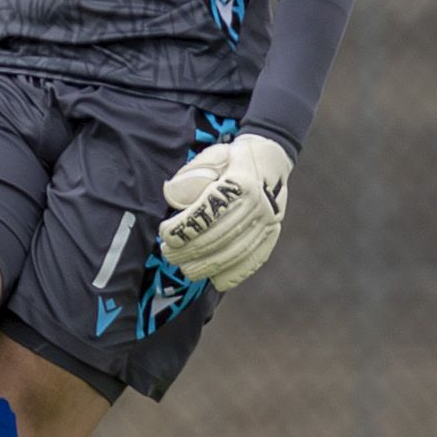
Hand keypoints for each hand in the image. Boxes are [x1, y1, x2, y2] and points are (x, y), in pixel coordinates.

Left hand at [156, 132, 293, 291]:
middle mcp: (258, 205)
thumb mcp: (212, 156)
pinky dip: (234, 274)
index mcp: (241, 182)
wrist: (272, 160)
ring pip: (235, 253)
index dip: (183, 228)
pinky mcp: (272, 234)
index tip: (165, 234)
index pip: (207, 212)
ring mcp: (268, 222)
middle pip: (219, 236)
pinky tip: (214, 279)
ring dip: (207, 266)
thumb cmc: (233, 159)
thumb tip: (171, 197)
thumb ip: (191, 175)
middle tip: (168, 254)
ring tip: (186, 269)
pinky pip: (254, 260)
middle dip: (189, 250)